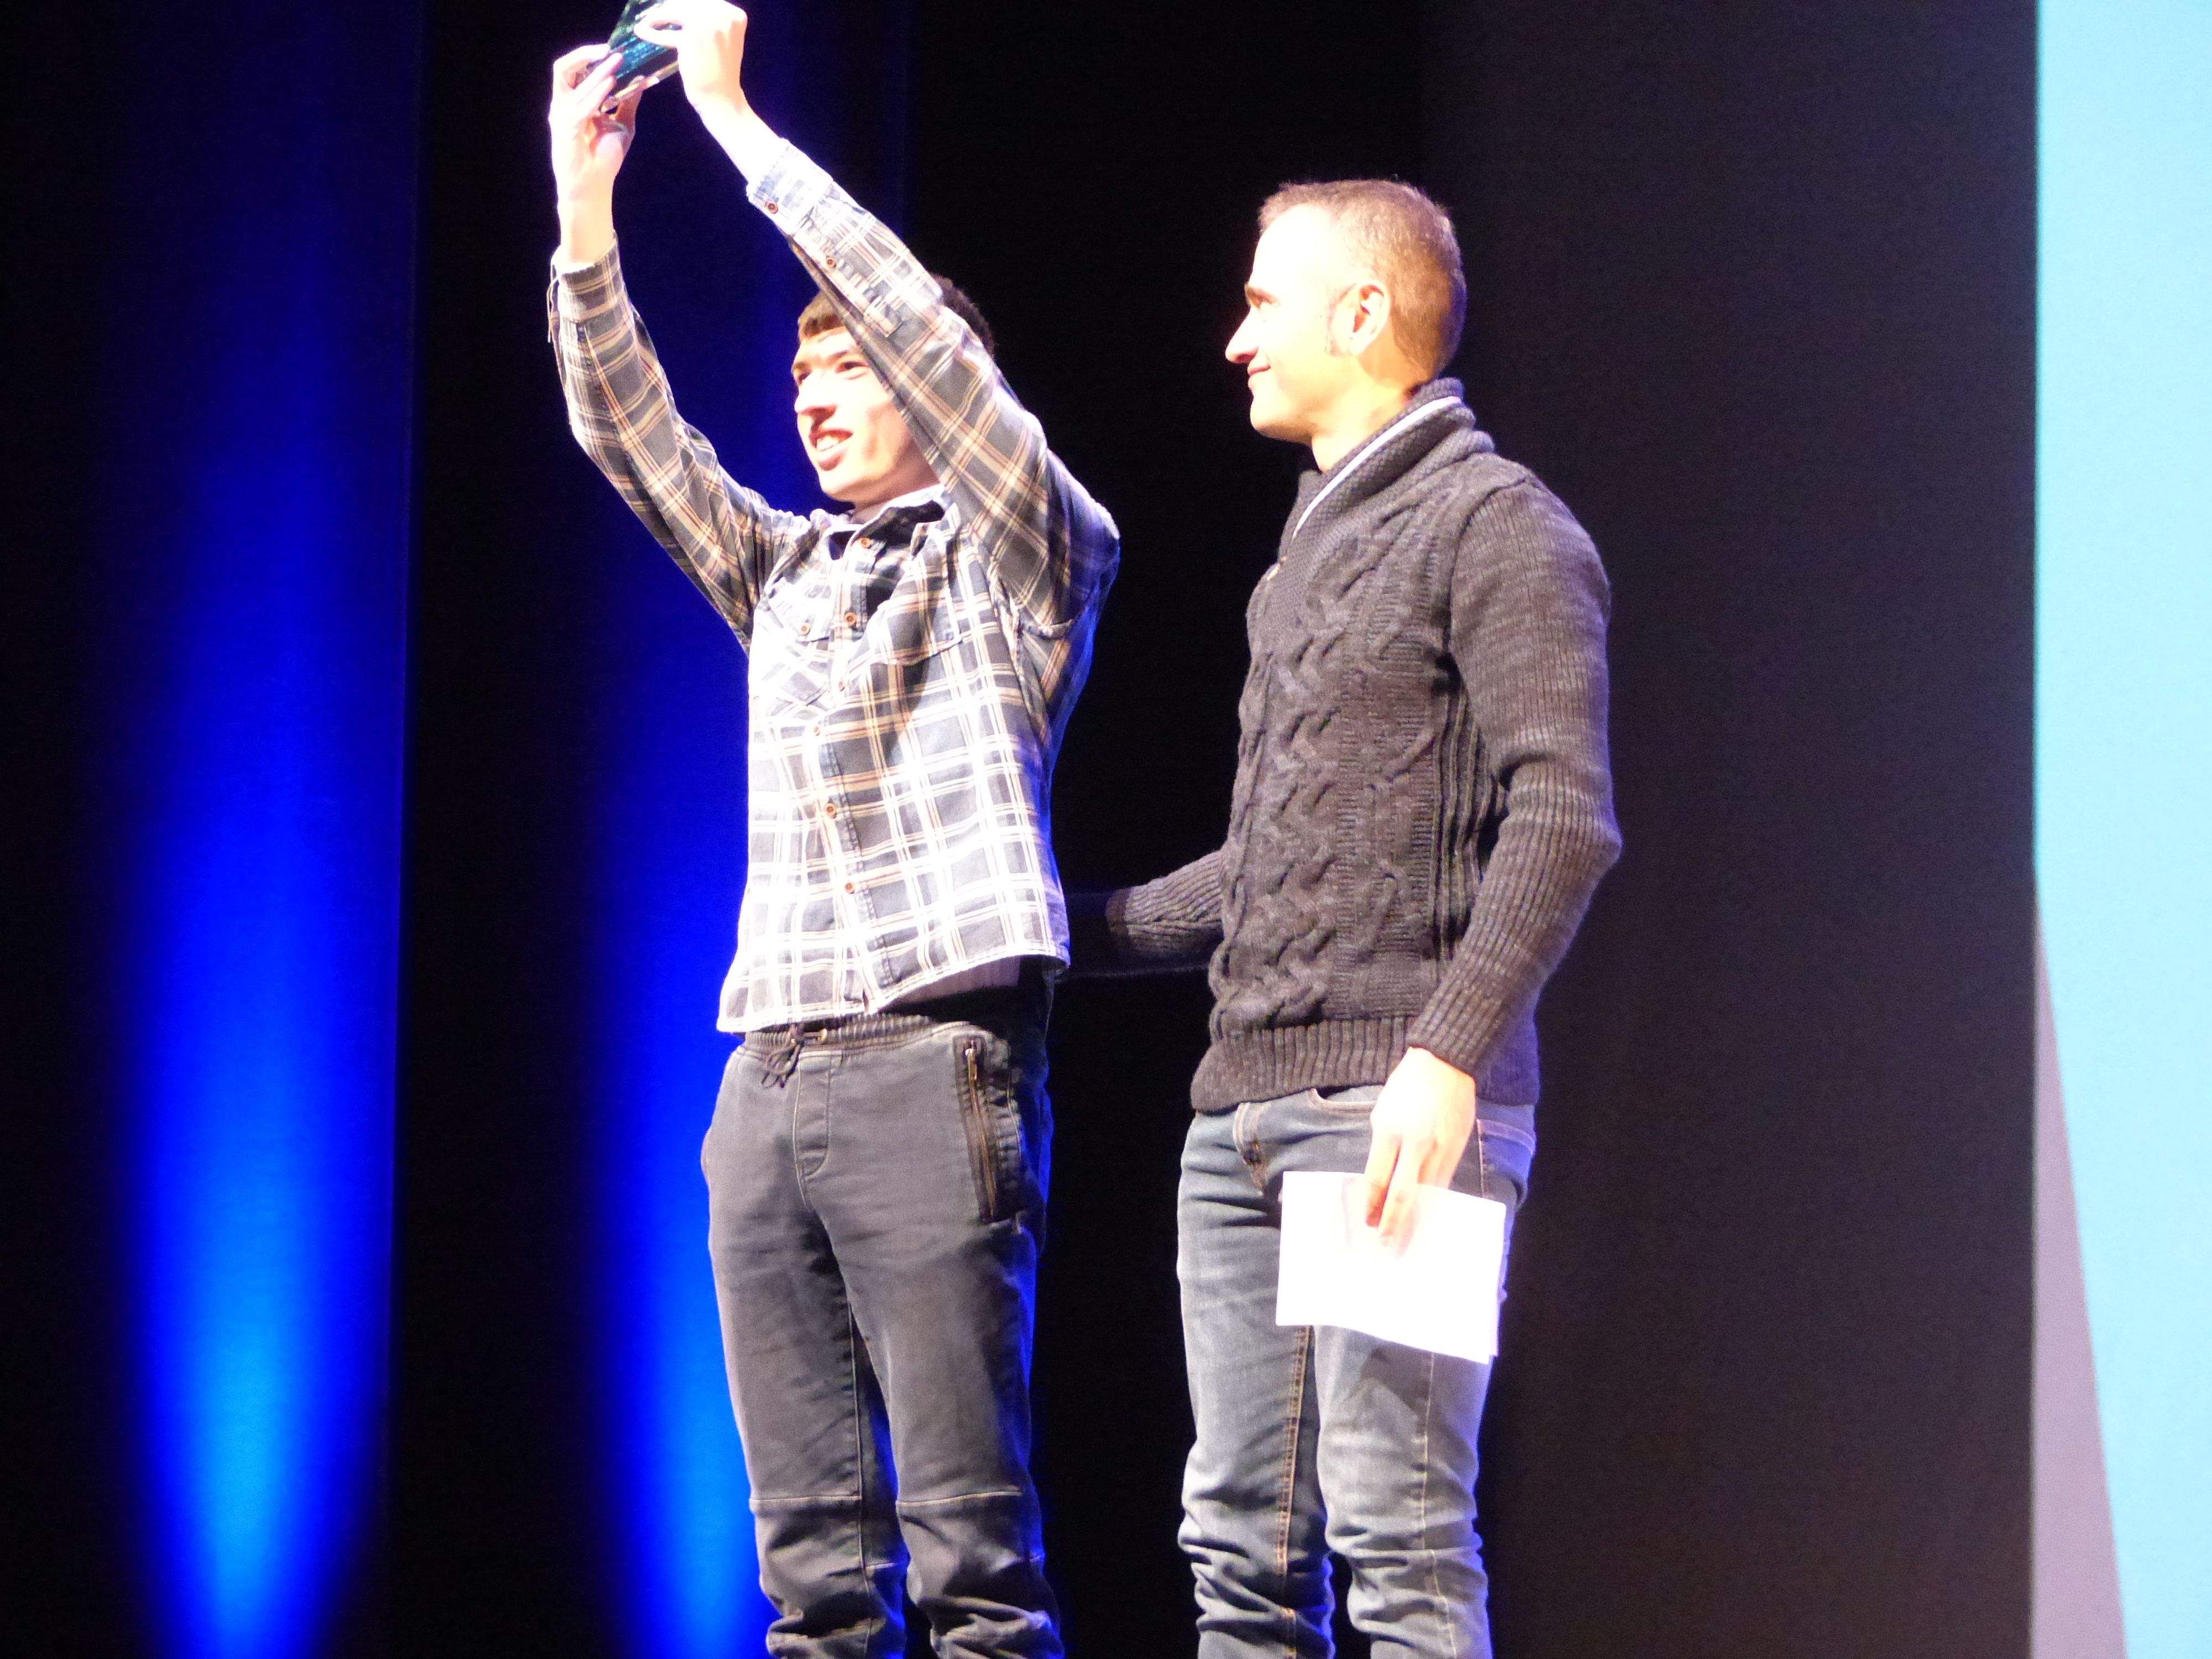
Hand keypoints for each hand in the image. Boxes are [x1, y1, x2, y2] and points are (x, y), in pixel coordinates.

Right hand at [549, 46, 640, 264]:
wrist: (594, 186)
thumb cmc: (604, 158)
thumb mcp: (622, 125)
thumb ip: (628, 103)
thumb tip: (642, 80)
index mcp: (575, 101)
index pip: (575, 69)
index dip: (590, 56)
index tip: (614, 50)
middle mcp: (564, 105)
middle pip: (564, 68)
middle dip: (586, 56)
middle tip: (612, 50)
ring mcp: (561, 116)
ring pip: (575, 85)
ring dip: (597, 74)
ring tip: (616, 64)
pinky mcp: (565, 130)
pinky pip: (580, 107)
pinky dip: (595, 95)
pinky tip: (611, 86)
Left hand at [638, 0, 751, 121]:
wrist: (721, 99)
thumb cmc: (719, 74)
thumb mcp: (721, 40)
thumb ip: (708, 21)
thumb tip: (676, 4)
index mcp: (736, 14)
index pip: (702, 0)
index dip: (683, 3)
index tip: (669, 7)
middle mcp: (724, 13)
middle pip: (687, 1)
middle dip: (669, 7)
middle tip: (657, 15)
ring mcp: (709, 22)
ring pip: (674, 8)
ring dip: (658, 15)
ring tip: (647, 22)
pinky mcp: (691, 34)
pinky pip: (665, 25)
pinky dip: (651, 29)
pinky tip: (641, 30)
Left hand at [1361, 1047, 1477, 1248]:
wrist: (1447, 1065)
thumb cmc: (1407, 1087)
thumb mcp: (1383, 1112)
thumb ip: (1382, 1148)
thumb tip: (1380, 1182)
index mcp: (1390, 1131)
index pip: (1377, 1179)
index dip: (1370, 1205)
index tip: (1365, 1225)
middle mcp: (1416, 1144)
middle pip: (1403, 1194)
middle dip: (1393, 1224)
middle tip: (1385, 1248)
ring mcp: (1440, 1149)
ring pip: (1426, 1194)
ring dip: (1415, 1219)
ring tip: (1406, 1241)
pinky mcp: (1457, 1150)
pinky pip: (1443, 1183)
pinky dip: (1432, 1203)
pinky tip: (1426, 1216)